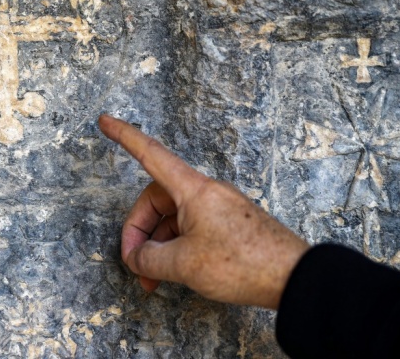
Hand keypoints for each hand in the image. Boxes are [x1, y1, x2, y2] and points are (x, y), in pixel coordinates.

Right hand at [99, 114, 308, 308]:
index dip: (124, 136)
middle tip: (135, 263)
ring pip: (174, 219)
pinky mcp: (230, 225)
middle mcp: (206, 193)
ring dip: (158, 246)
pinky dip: (177, 249)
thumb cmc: (242, 264)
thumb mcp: (184, 264)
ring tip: (153, 279)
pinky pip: (192, 229)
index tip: (104, 120)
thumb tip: (137, 258)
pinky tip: (175, 274)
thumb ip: (149, 259)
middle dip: (139, 231)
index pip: (150, 154)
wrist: (295, 278)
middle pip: (156, 199)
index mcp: (193, 189)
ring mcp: (219, 208)